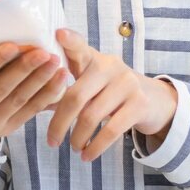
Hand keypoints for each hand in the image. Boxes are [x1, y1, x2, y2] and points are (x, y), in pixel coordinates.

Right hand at [0, 4, 69, 152]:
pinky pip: (29, 112)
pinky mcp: (5, 130)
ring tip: (56, 62)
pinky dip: (47, 95)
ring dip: (40, 81)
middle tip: (44, 52)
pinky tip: (59, 80)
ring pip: (18, 102)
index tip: (13, 45)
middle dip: (24, 70)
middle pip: (0, 91)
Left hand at [46, 30, 176, 161]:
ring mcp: (127, 84)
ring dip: (77, 138)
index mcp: (93, 59)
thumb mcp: (91, 82)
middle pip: (76, 96)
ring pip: (91, 116)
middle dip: (59, 123)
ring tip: (73, 148)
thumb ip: (68, 85)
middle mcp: (110, 66)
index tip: (58, 33)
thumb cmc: (109, 92)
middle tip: (51, 141)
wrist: (154, 100)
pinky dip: (95, 147)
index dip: (69, 41)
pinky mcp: (139, 104)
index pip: (79, 47)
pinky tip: (87, 155)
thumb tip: (34, 100)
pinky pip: (111, 130)